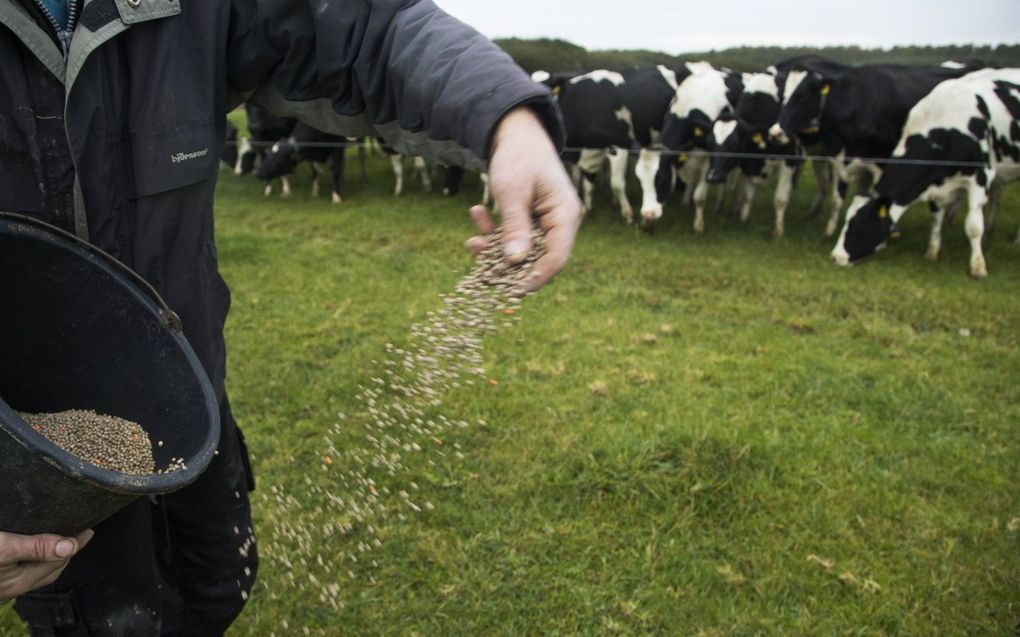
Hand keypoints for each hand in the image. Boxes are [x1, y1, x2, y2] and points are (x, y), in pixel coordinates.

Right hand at [0, 529, 93, 603]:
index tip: (87, 531)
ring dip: (47, 557)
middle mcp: (11, 589)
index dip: (75, 544)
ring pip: (35, 572)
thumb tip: (70, 547)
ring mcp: (2, 587)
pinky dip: (31, 560)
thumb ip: (37, 549)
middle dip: (65, 553)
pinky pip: (20, 572)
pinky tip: (28, 554)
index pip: (60, 562)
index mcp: (20, 582)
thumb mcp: (5, 549)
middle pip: (50, 571)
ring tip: (57, 543)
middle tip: (77, 536)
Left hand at [468, 106, 581, 293]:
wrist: (514, 132)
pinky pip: (513, 237)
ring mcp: (544, 222)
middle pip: (538, 259)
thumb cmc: (518, 156)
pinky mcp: (530, 220)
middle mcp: (559, 222)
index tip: (510, 290)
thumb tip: (515, 261)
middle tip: (480, 270)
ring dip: (495, 249)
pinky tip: (477, 214)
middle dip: (507, 266)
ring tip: (472, 242)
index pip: (557, 258)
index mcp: (565, 215)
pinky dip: (494, 233)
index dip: (535, 278)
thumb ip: (515, 226)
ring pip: (522, 250)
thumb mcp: (512, 191)